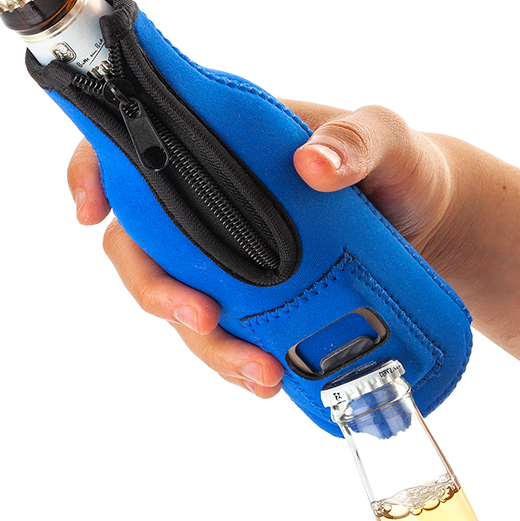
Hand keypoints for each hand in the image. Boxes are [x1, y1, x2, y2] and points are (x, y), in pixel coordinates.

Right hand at [66, 102, 463, 397]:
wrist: (430, 228)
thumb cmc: (401, 167)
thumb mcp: (389, 141)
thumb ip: (358, 139)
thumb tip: (312, 165)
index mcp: (223, 143)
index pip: (136, 146)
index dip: (94, 172)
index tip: (89, 213)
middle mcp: (210, 201)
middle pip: (140, 246)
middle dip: (155, 292)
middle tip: (201, 319)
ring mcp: (227, 256)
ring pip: (180, 304)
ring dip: (206, 348)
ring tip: (258, 374)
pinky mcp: (252, 301)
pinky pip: (221, 337)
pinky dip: (236, 364)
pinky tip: (268, 380)